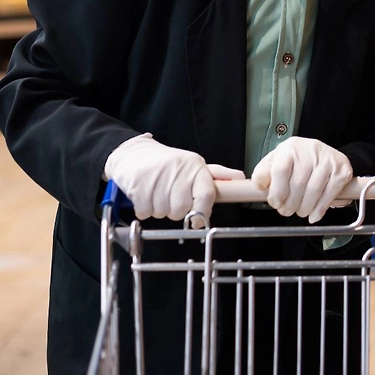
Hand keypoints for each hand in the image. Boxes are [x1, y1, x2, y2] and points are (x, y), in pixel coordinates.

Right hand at [103, 134, 243, 224]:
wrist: (133, 153)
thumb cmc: (169, 163)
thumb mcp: (194, 165)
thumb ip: (218, 175)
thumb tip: (241, 178)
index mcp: (196, 167)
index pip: (206, 194)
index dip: (202, 212)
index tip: (197, 221)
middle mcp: (179, 172)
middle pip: (181, 210)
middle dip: (175, 210)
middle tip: (171, 197)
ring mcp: (157, 178)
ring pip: (163, 213)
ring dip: (159, 209)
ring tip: (157, 192)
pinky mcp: (138, 186)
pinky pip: (145, 212)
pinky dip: (144, 209)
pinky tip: (146, 194)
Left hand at [252, 137, 351, 222]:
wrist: (324, 154)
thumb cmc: (296, 161)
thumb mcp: (276, 162)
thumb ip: (263, 173)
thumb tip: (260, 186)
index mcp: (290, 148)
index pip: (280, 170)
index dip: (277, 191)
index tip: (276, 203)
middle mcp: (310, 150)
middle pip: (298, 184)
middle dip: (290, 204)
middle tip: (287, 211)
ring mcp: (328, 160)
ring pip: (314, 191)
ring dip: (305, 208)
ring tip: (300, 211)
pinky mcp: (341, 170)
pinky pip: (330, 194)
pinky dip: (320, 208)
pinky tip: (314, 214)